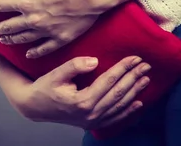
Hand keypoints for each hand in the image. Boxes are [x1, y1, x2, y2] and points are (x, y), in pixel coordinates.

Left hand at [0, 0, 113, 58]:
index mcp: (26, 1)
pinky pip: (43, 48)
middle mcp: (32, 19)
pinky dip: (34, 52)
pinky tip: (28, 54)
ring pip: (23, 38)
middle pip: (9, 26)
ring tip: (3, 40)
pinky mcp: (60, 38)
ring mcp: (46, 31)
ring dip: (11, 39)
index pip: (1, 5)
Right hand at [10, 55, 151, 129]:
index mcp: (82, 101)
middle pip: (118, 94)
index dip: (123, 68)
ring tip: (146, 79)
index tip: (135, 58)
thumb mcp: (56, 73)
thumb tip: (94, 61)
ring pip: (119, 106)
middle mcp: (90, 114)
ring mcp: (93, 121)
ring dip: (135, 92)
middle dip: (133, 78)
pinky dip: (129, 111)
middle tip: (146, 65)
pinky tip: (138, 103)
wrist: (35, 107)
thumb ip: (74, 66)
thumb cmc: (45, 88)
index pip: (108, 81)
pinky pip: (115, 118)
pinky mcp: (92, 123)